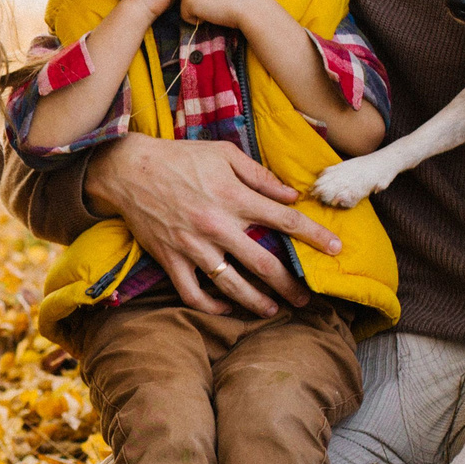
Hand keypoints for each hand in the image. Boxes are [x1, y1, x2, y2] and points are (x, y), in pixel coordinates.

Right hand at [81, 133, 336, 316]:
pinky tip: (227, 305)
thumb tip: (291, 195)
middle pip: (264, 264)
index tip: (335, 248)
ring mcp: (193, 247)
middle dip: (290, 285)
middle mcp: (217, 226)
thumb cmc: (180, 158)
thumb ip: (260, 175)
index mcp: (234, 197)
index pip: (284, 221)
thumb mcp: (224, 154)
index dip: (314, 235)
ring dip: (257, 302)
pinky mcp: (171, 259)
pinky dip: (212, 304)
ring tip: (273, 310)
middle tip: (306, 298)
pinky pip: (194, 293)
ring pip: (233, 285)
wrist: (129, 169)